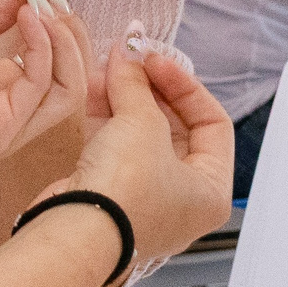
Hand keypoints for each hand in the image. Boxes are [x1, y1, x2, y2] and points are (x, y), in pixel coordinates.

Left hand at [0, 0, 85, 185]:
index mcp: (9, 90)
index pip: (59, 60)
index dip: (60, 22)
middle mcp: (19, 111)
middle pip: (75, 76)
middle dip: (72, 31)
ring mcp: (15, 125)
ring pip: (70, 87)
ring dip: (65, 41)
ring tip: (41, 7)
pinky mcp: (3, 131)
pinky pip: (41, 86)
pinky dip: (42, 48)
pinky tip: (26, 17)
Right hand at [60, 33, 233, 268]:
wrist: (74, 233)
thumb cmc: (126, 188)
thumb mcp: (141, 123)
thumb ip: (136, 83)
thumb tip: (127, 52)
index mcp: (212, 190)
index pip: (213, 123)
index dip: (184, 85)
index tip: (154, 61)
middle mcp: (185, 201)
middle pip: (175, 129)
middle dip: (149, 90)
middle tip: (128, 61)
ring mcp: (147, 201)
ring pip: (142, 138)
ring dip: (124, 101)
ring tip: (105, 70)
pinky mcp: (113, 199)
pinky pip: (117, 152)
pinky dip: (108, 123)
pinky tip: (93, 94)